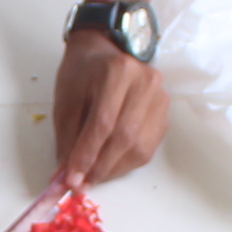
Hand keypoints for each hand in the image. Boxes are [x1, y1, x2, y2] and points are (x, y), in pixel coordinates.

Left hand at [53, 27, 167, 186]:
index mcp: (117, 72)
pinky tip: (110, 165)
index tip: (71, 179)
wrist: (107, 48)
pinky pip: (148, 146)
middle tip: (81, 184)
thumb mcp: (66, 99)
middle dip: (100, 166)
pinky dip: (126, 162)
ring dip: (114, 169)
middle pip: (125, 136)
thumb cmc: (82, 72)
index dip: (87, 154)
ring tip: (93, 177)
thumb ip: (68, 137)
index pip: (103, 122)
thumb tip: (66, 175)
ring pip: (139, 146)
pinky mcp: (165, 111)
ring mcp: (160, 97)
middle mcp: (145, 82)